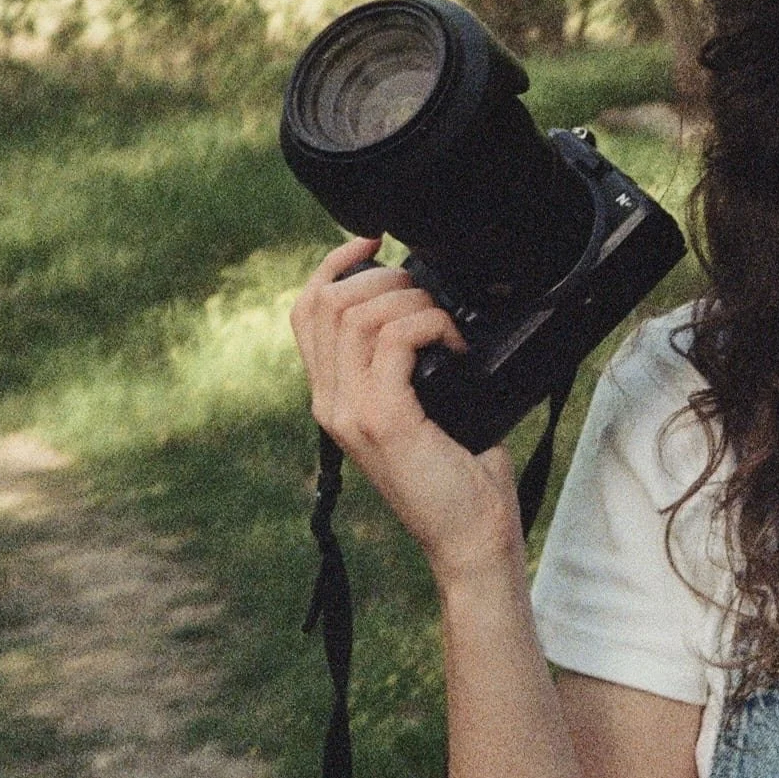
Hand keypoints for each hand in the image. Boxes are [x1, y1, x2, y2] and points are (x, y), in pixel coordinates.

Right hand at [290, 237, 520, 591]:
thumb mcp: (426, 407)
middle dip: (384, 278)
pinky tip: (456, 346)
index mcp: (333, 397)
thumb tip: (431, 306)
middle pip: (329, 302)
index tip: (372, 241)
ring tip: (446, 325)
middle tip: (429, 297)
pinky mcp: (384, 419)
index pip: (306, 311)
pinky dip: (430, 326)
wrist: (471, 536)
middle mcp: (331, 403)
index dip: (333, 264)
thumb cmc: (461, 473)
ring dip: (413, 302)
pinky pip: (395, 340)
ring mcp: (352, 411)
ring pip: (359, 315)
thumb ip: (408, 364)